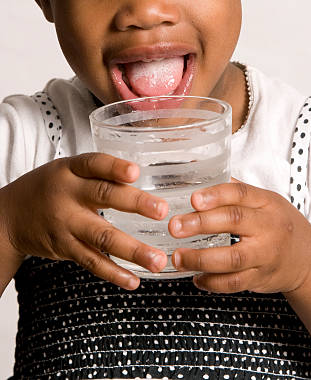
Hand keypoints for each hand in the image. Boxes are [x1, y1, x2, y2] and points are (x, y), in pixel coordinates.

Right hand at [2, 153, 168, 288]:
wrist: (10, 216)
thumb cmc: (49, 188)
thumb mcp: (69, 170)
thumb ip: (101, 172)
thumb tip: (145, 175)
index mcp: (71, 170)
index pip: (94, 164)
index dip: (114, 167)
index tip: (136, 172)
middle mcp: (68, 195)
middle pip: (103, 197)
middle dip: (135, 204)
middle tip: (161, 210)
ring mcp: (66, 224)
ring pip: (101, 237)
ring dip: (132, 250)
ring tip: (157, 260)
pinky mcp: (65, 248)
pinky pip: (91, 262)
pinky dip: (113, 273)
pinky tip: (134, 280)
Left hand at [168, 181, 310, 293]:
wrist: (309, 259)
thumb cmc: (280, 224)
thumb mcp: (266, 201)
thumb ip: (236, 192)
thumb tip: (200, 175)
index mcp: (268, 203)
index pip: (241, 193)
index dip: (216, 195)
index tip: (193, 199)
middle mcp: (269, 228)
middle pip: (235, 221)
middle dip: (201, 223)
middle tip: (175, 226)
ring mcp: (266, 256)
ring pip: (233, 259)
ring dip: (201, 259)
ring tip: (178, 257)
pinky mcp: (261, 279)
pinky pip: (234, 284)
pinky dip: (212, 282)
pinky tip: (196, 276)